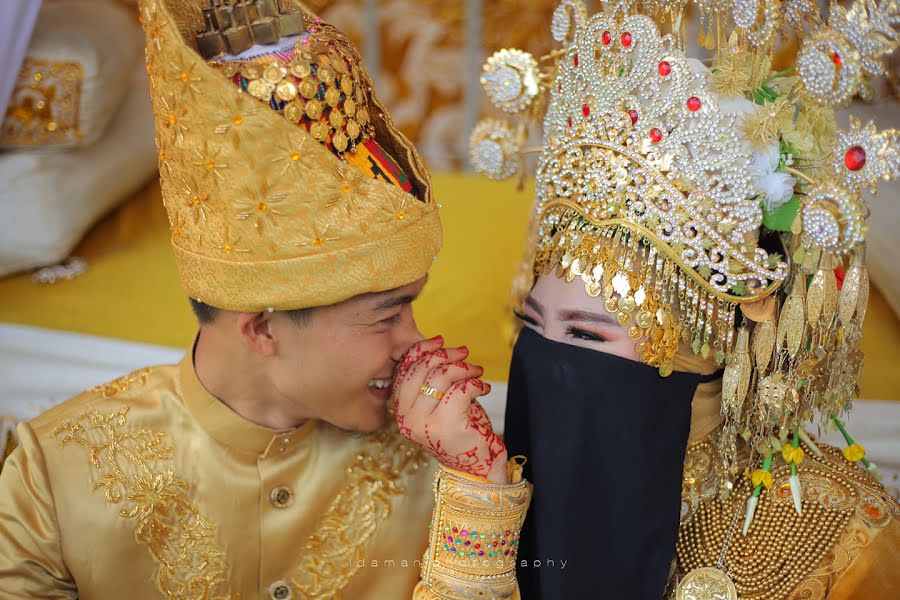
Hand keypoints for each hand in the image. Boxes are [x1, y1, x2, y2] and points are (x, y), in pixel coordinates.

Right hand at [392, 336, 507, 482]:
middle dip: (445, 356)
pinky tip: (483, 388)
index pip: (404, 371)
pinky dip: (475, 384)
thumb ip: (430, 380)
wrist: (476, 467)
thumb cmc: (459, 431)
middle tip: (464, 355)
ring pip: (441, 377)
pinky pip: (460, 390)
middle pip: (421, 369)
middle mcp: (406, 418)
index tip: (440, 341)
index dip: (421, 350)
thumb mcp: (439, 403)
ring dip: (464, 368)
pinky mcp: (445, 425)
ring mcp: (423, 423)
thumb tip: (436, 344)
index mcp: (400, 411)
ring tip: (477, 372)